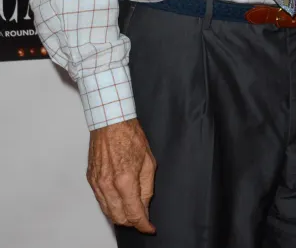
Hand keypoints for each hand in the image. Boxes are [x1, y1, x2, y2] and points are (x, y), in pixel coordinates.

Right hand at [87, 118, 156, 232]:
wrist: (110, 122)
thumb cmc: (130, 136)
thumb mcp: (148, 161)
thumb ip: (147, 187)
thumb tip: (145, 205)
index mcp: (125, 180)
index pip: (134, 213)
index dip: (144, 224)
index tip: (149, 228)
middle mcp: (108, 185)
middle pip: (119, 217)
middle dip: (132, 222)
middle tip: (142, 218)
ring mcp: (97, 183)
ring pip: (108, 212)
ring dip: (121, 216)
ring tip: (132, 211)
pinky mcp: (91, 180)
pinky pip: (100, 201)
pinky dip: (110, 206)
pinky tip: (119, 201)